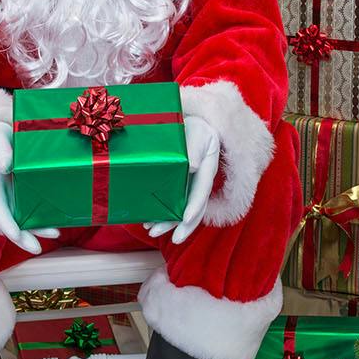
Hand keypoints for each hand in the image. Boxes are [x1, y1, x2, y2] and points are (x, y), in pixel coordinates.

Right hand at [0, 121, 58, 253]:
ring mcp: (11, 199)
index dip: (6, 223)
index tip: (15, 235)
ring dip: (37, 231)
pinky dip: (42, 220)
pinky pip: (31, 212)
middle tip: (36, 248)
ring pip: (22, 220)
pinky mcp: (23, 197)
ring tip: (55, 234)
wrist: (2, 138)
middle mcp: (0, 197)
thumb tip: (6, 165)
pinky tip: (57, 224)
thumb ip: (0, 152)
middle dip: (22, 238)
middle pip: (9, 222)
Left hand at [145, 116, 219, 244]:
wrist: (186, 118)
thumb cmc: (190, 123)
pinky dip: (164, 212)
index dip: (195, 206)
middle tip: (175, 240)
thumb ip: (194, 147)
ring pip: (184, 207)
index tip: (185, 220)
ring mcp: (191, 181)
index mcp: (209, 164)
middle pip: (196, 206)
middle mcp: (202, 177)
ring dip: (170, 222)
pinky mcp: (181, 182)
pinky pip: (174, 201)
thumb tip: (193, 168)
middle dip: (185, 226)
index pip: (203, 189)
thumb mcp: (195, 130)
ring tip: (153, 231)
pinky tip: (150, 221)